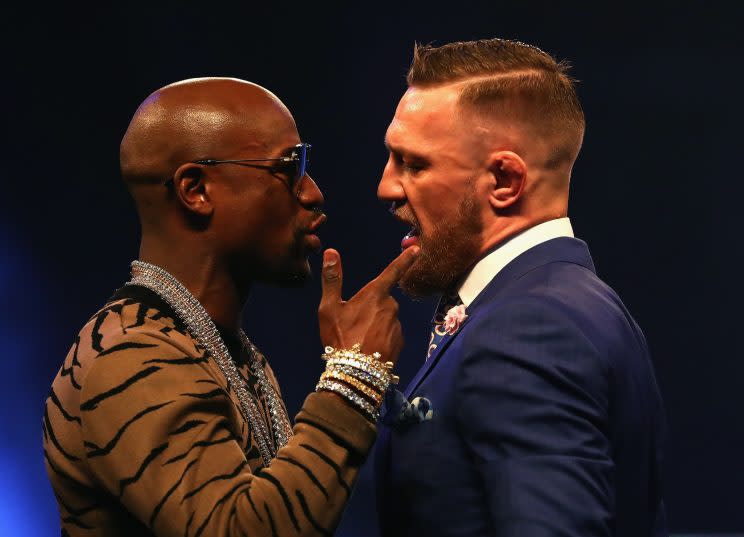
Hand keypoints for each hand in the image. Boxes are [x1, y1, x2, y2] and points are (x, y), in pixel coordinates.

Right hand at [318, 246, 418, 365]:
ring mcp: (397, 326)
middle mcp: (391, 307)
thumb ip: (332, 279)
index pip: (393, 271)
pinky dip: (382, 340)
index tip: (417, 249)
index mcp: (374, 294)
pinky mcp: (400, 342)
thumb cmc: (339, 337)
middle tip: (353, 325)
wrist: (355, 373)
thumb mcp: (329, 308)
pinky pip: (391, 335)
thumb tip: (331, 251)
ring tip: (359, 341)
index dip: (405, 259)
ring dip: (376, 326)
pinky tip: (370, 350)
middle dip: (372, 309)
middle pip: (383, 301)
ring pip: (387, 319)